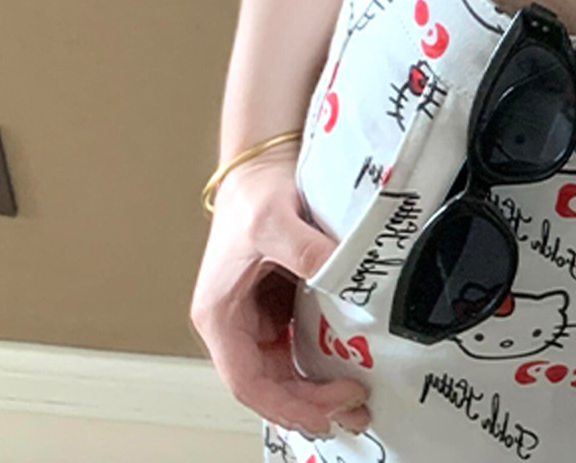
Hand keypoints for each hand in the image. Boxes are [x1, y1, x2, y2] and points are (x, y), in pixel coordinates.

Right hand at [188, 147, 371, 440]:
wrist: (263, 164)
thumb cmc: (255, 193)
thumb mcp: (275, 220)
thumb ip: (304, 250)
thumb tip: (339, 275)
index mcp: (220, 315)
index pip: (249, 381)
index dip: (289, 402)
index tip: (330, 405)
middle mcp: (235, 323)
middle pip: (268, 383)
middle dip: (309, 404)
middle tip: (354, 410)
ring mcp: (256, 315)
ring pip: (284, 368)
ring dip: (315, 387)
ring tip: (356, 397)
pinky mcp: (278, 302)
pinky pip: (298, 343)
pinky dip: (320, 360)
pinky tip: (349, 364)